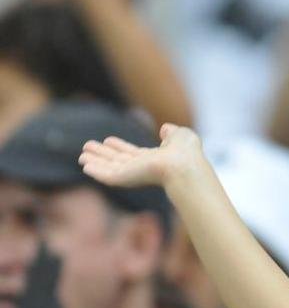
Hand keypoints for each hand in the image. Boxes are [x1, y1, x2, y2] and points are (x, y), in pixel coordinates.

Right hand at [79, 124, 205, 188]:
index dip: (120, 147)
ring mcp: (132, 174)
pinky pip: (106, 175)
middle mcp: (141, 168)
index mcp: (154, 159)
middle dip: (102, 154)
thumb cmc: (186, 151)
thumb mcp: (180, 135)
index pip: (133, 154)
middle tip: (87, 146)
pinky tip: (85, 165)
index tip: (108, 140)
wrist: (183, 164)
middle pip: (117, 161)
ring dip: (95, 161)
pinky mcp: (124, 178)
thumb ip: (171, 132)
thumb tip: (165, 128)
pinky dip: (95, 171)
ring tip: (82, 154)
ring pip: (109, 167)